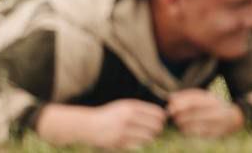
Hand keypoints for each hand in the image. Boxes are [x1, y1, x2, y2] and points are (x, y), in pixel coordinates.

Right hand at [42, 100, 164, 148]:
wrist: (89, 125)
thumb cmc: (110, 115)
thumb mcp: (124, 106)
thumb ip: (140, 110)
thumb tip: (161, 115)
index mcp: (131, 106)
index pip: (157, 113)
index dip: (162, 118)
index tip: (161, 120)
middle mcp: (128, 117)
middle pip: (155, 125)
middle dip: (158, 129)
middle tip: (157, 130)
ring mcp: (123, 130)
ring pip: (148, 137)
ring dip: (150, 138)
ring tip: (148, 136)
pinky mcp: (118, 141)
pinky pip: (138, 145)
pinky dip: (141, 144)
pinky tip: (138, 141)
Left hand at [167, 88, 243, 138]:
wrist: (233, 119)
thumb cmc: (212, 107)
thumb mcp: (203, 98)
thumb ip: (187, 97)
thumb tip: (171, 97)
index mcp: (212, 99)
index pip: (195, 100)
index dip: (181, 103)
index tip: (171, 107)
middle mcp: (216, 110)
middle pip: (195, 112)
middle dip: (181, 115)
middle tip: (174, 117)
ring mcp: (218, 122)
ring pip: (196, 124)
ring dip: (184, 124)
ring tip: (180, 123)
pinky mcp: (217, 133)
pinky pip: (199, 134)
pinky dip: (190, 132)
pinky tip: (185, 130)